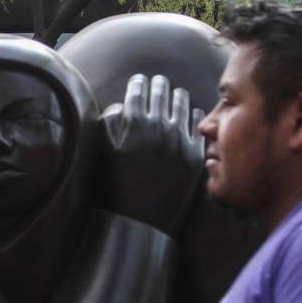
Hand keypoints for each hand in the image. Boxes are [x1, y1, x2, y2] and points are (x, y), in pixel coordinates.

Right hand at [97, 73, 204, 235]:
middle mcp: (158, 127)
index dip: (138, 83)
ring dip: (176, 97)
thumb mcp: (103, 150)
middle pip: (161, 92)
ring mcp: (180, 140)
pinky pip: (197, 125)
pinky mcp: (195, 154)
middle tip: (158, 83)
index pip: (138, 89)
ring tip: (175, 95)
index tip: (140, 81)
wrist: (139, 221)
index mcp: (133, 123)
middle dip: (157, 86)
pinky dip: (192, 116)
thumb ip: (110, 121)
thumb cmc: (115, 186)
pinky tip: (189, 115)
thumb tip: (124, 104)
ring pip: (182, 104)